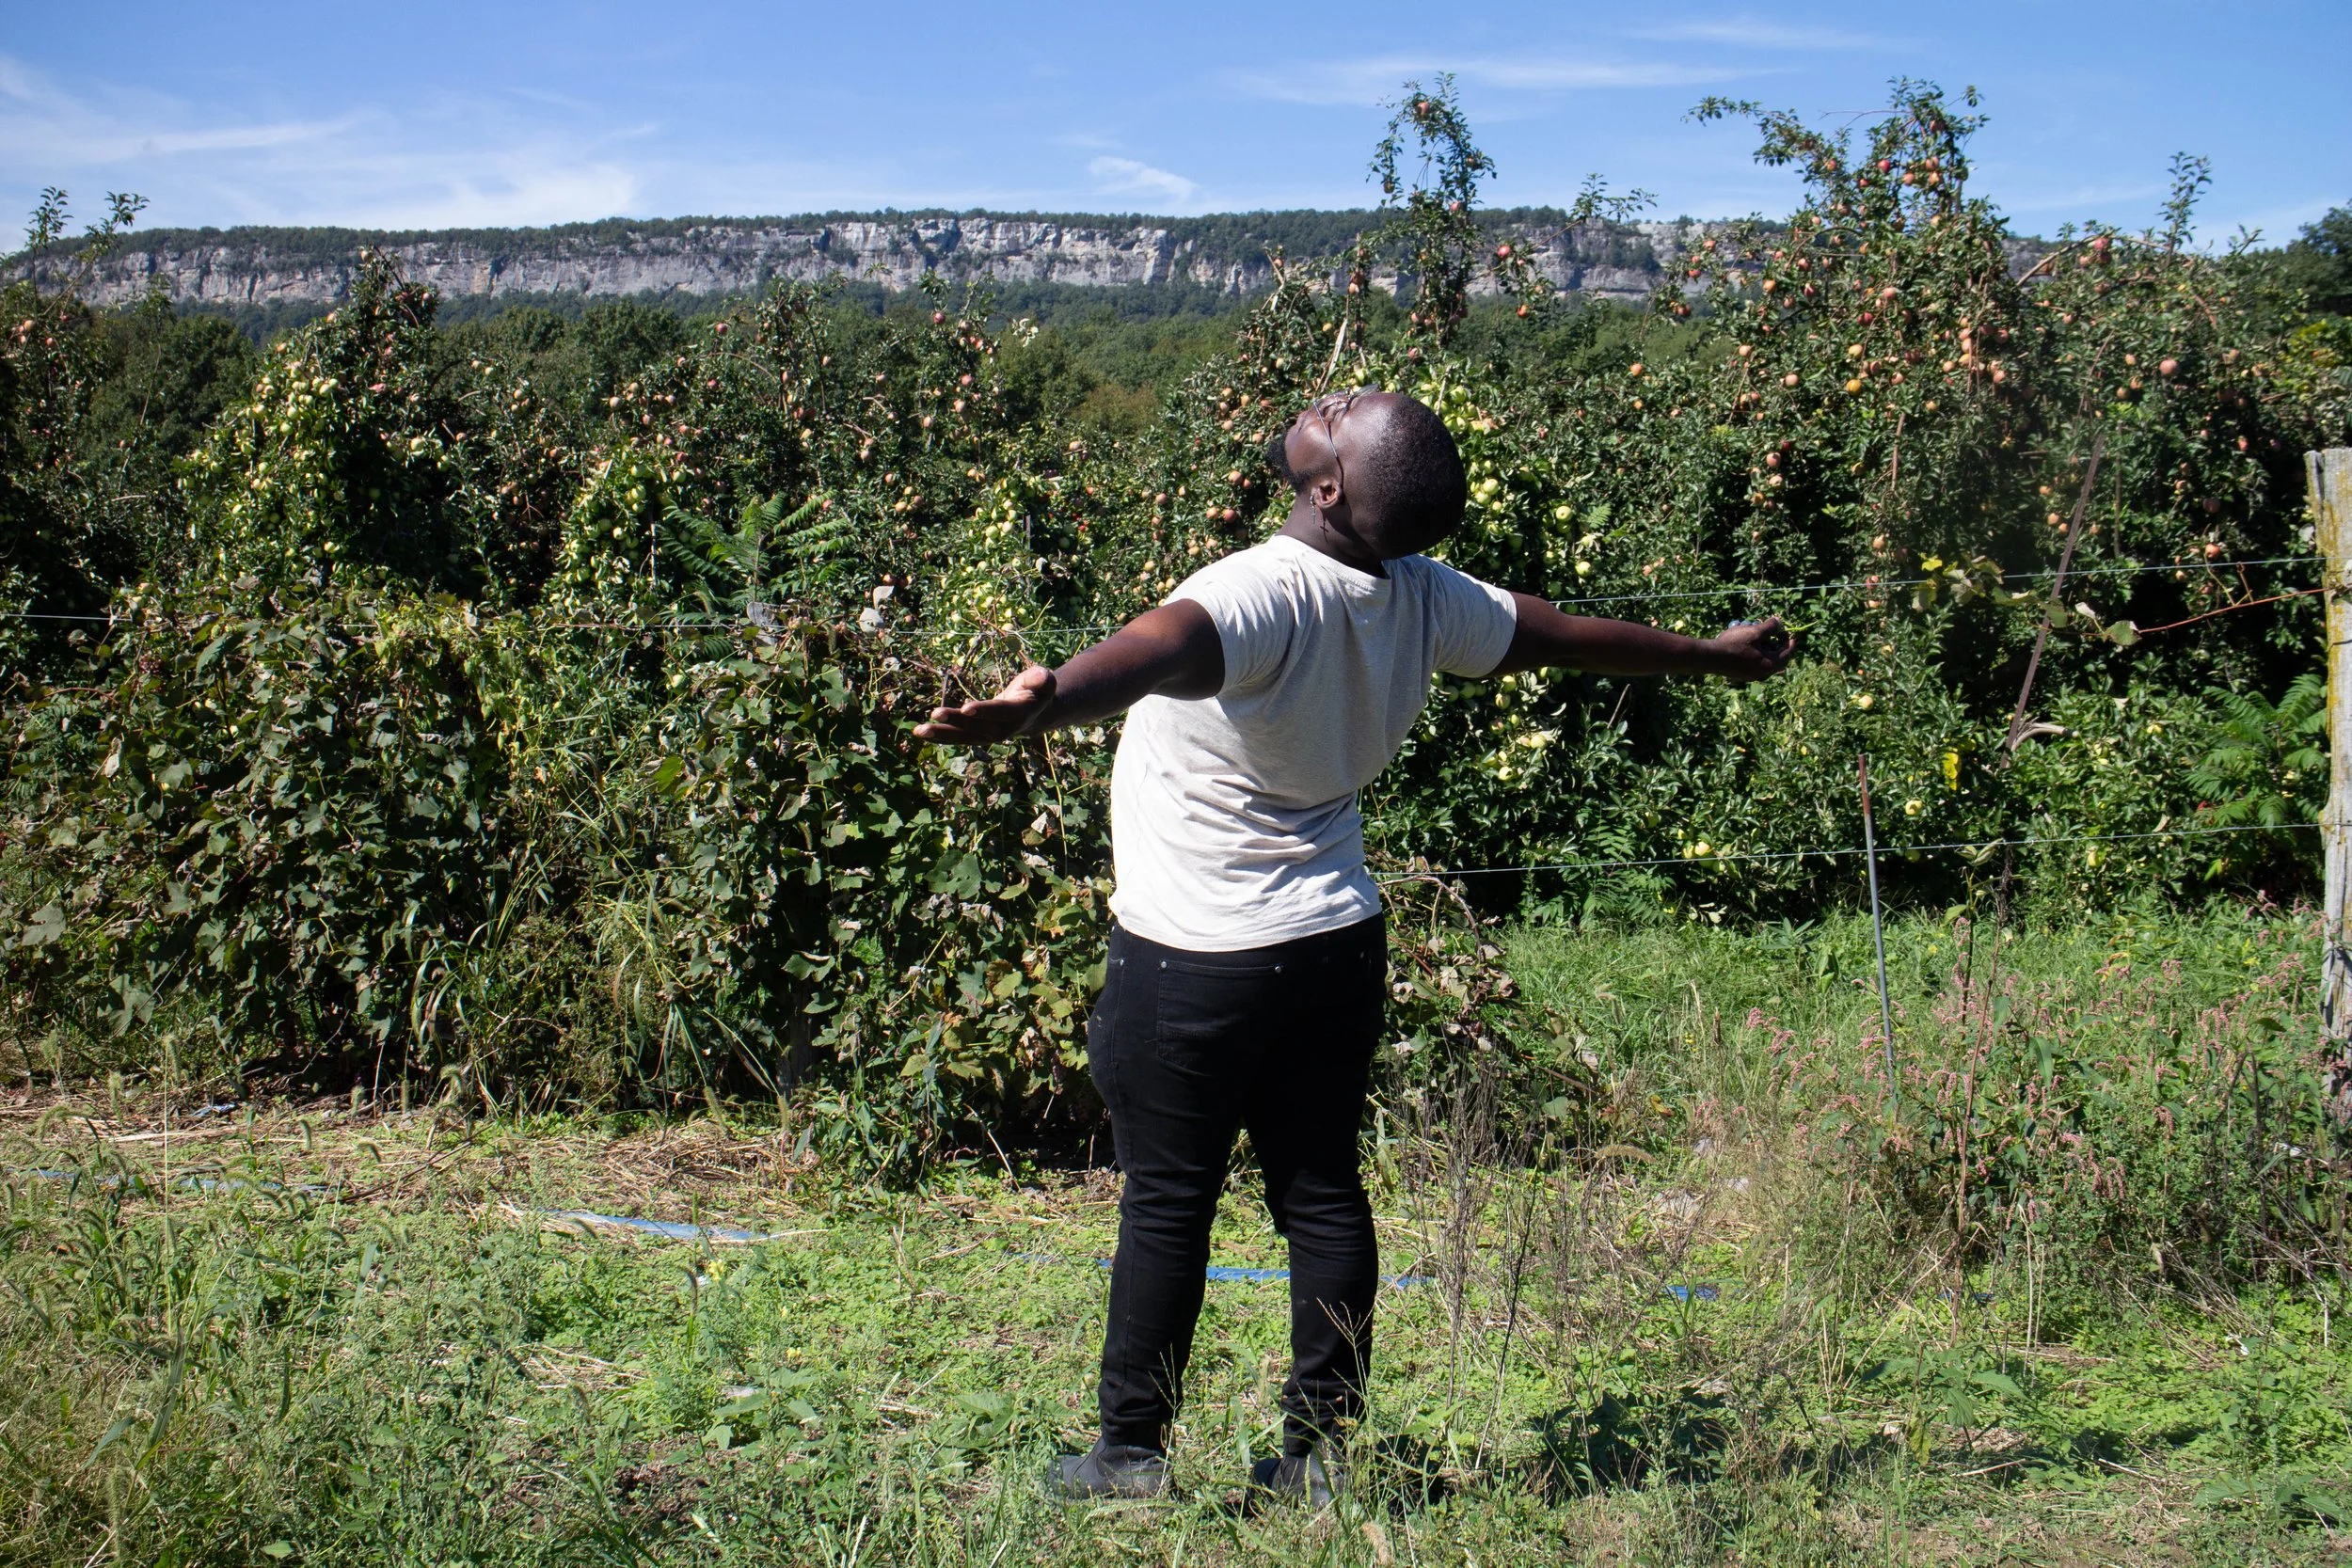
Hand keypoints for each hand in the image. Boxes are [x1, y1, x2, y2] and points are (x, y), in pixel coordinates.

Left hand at [913, 665, 1055, 743]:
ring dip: (941, 734)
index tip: (966, 708)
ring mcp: (989, 735)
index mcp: (1019, 714)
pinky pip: (958, 737)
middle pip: (976, 727)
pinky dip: (940, 735)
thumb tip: (1041, 675)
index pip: (999, 713)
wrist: (1035, 714)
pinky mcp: (977, 735)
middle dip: (955, 722)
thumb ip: (1041, 678)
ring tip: (919, 731)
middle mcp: (1003, 730)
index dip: (984, 711)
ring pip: (964, 737)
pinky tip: (921, 732)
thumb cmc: (1037, 691)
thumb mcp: (1044, 681)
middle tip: (934, 714)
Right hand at [1709, 617, 1793, 682]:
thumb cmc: (1734, 644)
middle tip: (1778, 637)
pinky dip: (1758, 657)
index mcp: (1769, 664)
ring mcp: (1752, 676)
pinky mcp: (1742, 675)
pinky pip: (1756, 666)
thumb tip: (1779, 622)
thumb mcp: (1754, 632)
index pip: (1787, 654)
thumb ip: (1769, 627)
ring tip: (1763, 641)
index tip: (1790, 634)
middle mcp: (1763, 673)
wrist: (1711, 657)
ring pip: (1767, 664)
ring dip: (1768, 652)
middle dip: (1779, 648)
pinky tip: (1750, 649)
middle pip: (1778, 661)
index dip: (1790, 642)